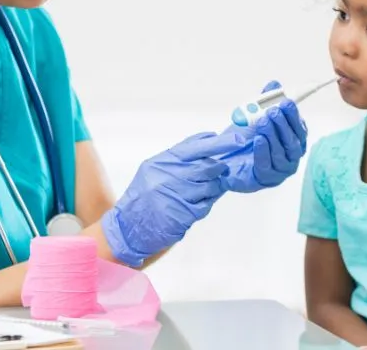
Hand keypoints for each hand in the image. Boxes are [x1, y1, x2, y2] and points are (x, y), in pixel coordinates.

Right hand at [101, 131, 245, 266]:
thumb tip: (209, 140)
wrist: (129, 227)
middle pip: (208, 166)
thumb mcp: (155, 169)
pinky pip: (206, 205)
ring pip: (210, 186)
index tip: (238, 139)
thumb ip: (179, 156)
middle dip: (220, 166)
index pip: (196, 146)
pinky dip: (205, 203)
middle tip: (224, 166)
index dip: (220, 142)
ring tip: (202, 190)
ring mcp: (177, 196)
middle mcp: (170, 176)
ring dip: (213, 187)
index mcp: (163, 161)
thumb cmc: (143, 195)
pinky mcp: (183, 215)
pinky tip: (195, 204)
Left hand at [220, 80, 307, 192]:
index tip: (287, 103)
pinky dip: (264, 151)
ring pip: (282, 153)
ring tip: (263, 122)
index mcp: (292, 140)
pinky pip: (267, 165)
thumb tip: (274, 84)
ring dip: (273, 136)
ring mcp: (280, 170)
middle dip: (284, 125)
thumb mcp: (254, 116)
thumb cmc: (244, 138)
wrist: (223, 157)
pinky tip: (259, 140)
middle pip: (293, 142)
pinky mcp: (266, 179)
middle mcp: (290, 156)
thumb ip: (265, 101)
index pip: (299, 129)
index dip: (294, 116)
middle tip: (273, 112)